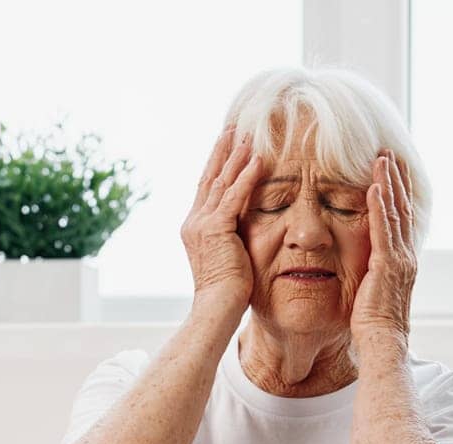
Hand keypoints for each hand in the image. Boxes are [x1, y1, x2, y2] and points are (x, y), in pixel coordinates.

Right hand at [181, 125, 264, 310]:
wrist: (217, 307)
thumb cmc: (227, 293)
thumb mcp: (227, 258)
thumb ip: (230, 238)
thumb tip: (242, 231)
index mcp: (194, 228)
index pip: (206, 189)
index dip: (216, 165)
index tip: (226, 146)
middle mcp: (194, 222)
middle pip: (210, 178)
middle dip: (222, 151)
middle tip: (233, 128)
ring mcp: (202, 224)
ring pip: (221, 182)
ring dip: (235, 156)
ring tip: (247, 134)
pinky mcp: (217, 229)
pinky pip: (234, 196)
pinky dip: (246, 176)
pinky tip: (258, 159)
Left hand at [350, 150, 417, 346]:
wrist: (382, 342)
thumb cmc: (373, 325)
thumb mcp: (374, 292)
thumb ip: (374, 273)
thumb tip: (367, 265)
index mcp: (402, 261)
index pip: (401, 220)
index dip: (398, 193)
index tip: (392, 171)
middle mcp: (406, 256)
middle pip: (403, 208)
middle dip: (396, 179)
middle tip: (389, 154)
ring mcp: (399, 259)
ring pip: (395, 212)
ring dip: (388, 183)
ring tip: (382, 159)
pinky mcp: (387, 265)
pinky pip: (383, 229)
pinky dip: (379, 206)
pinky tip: (374, 186)